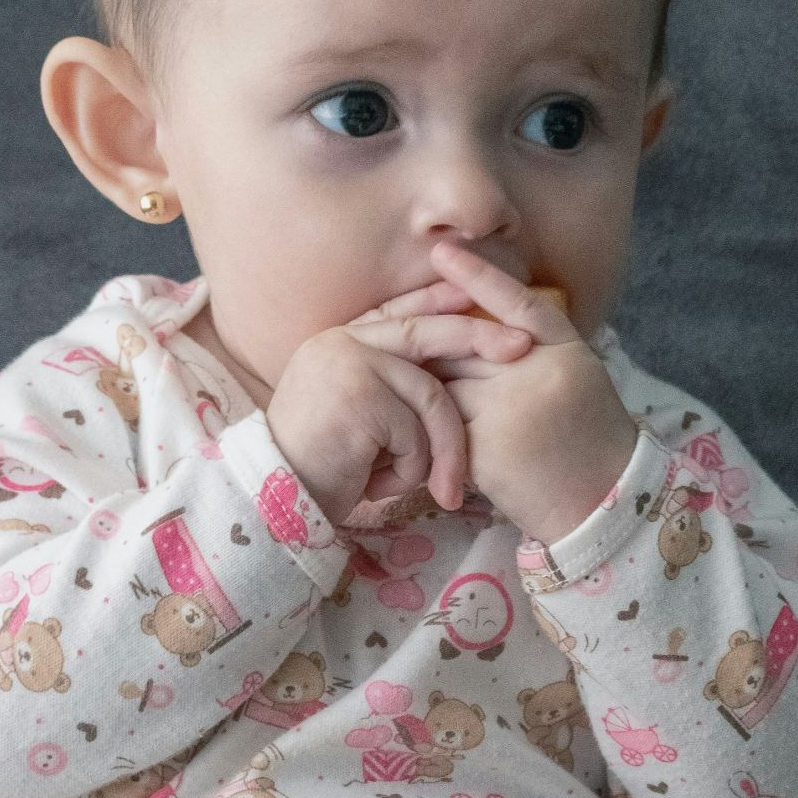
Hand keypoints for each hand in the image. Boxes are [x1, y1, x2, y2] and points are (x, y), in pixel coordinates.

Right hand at [265, 280, 534, 522]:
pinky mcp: (360, 396)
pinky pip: (417, 431)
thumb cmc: (320, 469)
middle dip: (478, 337)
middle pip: (425, 333)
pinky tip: (377, 485)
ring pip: (430, 395)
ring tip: (434, 487)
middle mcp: (339, 344)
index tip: (476, 294)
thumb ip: (387, 385)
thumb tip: (445, 371)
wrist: (277, 502)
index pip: (397, 311)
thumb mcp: (356, 416)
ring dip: (440, 449)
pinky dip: (411, 468)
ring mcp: (348, 364)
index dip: (439, 301)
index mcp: (336, 342)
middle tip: (521, 346)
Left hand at [422, 241, 640, 541]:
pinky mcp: (484, 450)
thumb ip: (532, 347)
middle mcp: (539, 374)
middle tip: (391, 328)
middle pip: (465, 343)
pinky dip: (424, 424)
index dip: (478, 275)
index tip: (442, 251)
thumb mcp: (574, 375)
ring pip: (444, 383)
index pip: (517, 302)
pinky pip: (439, 423)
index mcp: (566, 350)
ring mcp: (510, 411)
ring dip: (420, 386)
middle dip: (429, 341)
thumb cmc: (586, 436)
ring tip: (394, 385)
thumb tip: (473, 317)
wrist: (602, 503)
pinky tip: (409, 427)